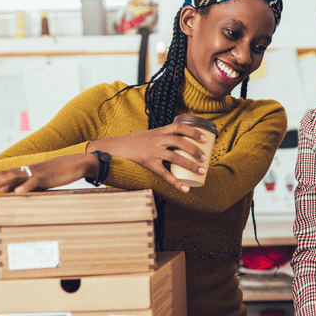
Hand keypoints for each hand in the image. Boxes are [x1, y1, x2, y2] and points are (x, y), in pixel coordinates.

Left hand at [0, 154, 94, 205]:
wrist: (74, 164)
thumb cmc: (56, 175)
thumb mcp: (39, 183)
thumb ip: (26, 188)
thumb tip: (13, 196)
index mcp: (22, 174)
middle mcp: (24, 171)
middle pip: (0, 177)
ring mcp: (34, 173)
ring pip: (12, 176)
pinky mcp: (46, 176)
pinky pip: (33, 181)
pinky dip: (25, 187)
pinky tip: (17, 193)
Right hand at [89, 121, 211, 192]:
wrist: (111, 148)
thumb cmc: (130, 144)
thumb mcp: (146, 136)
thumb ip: (159, 139)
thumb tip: (172, 147)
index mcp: (158, 131)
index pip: (179, 127)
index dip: (194, 131)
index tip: (205, 138)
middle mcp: (157, 139)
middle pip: (181, 141)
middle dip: (195, 149)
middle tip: (204, 157)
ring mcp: (152, 151)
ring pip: (176, 156)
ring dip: (190, 164)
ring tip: (201, 171)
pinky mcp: (148, 163)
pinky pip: (165, 173)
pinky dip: (176, 182)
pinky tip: (185, 188)